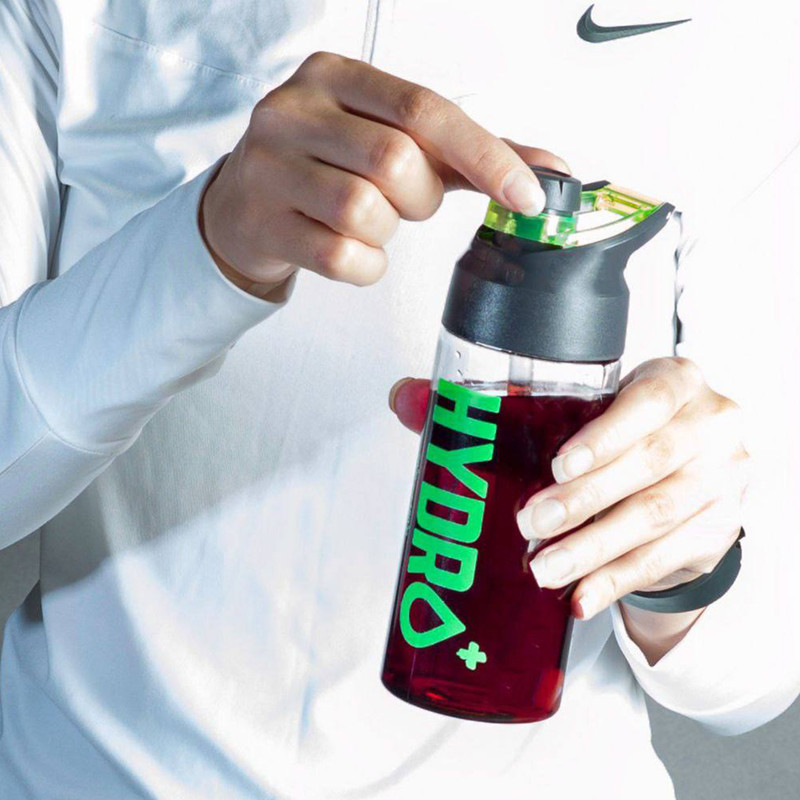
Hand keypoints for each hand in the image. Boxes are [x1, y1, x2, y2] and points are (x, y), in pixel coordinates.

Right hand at [200, 51, 567, 295]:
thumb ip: (467, 153)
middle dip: (420, 198)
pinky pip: (340, 257)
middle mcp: (295, 110)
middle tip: (404, 201)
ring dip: (387, 232)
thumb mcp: (390, 140)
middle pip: (396, 162)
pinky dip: (364, 266)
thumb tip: (549, 170)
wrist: (243, 207)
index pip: (424, 110)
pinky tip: (350, 250)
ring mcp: (271, 166)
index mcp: (335, 76)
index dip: (484, 155)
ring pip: (364, 212)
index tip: (527, 194)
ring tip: (369, 221)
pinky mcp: (262, 222)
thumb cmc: (325, 166)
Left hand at [389, 357, 749, 620]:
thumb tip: (405, 397)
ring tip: (545, 571)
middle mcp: (709, 426)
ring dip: (595, 550)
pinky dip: (617, 581)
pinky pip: (665, 560)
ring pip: (656, 520)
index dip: (606, 436)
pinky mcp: (716, 530)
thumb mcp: (581, 405)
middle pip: (650, 467)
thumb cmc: (621, 427)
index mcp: (673, 381)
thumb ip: (496, 404)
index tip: (559, 466)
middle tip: (530, 527)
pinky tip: (581, 597)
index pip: (648, 402)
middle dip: (585, 502)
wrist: (689, 466)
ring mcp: (721, 481)